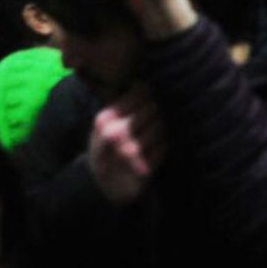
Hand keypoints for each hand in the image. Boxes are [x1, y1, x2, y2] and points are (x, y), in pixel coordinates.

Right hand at [86, 84, 165, 203]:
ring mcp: (130, 154)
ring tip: (153, 131)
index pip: (138, 94)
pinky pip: (164, 146)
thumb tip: (145, 83)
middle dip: (156, 110)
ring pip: (161, 127)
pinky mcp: (144, 169)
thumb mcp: (105, 124)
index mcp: (104, 120)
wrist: (102, 185)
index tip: (148, 97)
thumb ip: (124, 103)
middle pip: (152, 108)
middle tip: (153, 115)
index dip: (148, 94)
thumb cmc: (106, 146)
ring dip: (161, 127)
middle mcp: (115, 135)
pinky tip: (153, 147)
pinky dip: (162, 145)